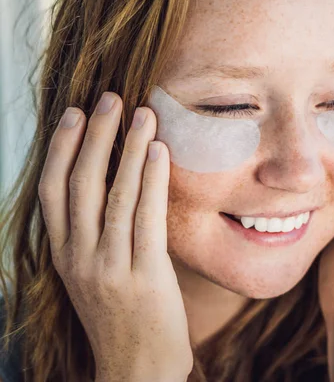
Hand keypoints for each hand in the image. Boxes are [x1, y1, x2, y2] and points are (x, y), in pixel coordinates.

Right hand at [38, 92, 191, 380]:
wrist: (136, 371)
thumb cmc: (122, 318)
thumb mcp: (95, 276)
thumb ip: (95, 237)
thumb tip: (110, 187)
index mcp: (65, 256)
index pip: (55, 192)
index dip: (63, 149)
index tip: (75, 113)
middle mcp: (80, 258)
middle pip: (81, 185)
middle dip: (94, 137)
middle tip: (109, 99)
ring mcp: (109, 268)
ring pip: (113, 196)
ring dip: (127, 149)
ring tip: (141, 113)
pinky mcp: (143, 278)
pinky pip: (145, 220)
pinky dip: (150, 181)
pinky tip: (159, 152)